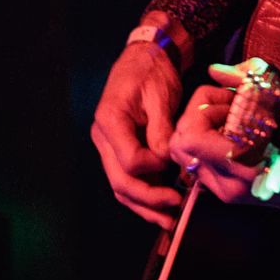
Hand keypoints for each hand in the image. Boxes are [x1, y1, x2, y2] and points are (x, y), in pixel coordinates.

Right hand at [91, 37, 187, 228]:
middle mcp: (103, 137)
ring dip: (143, 206)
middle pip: (119, 181)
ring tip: (168, 221)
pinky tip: (160, 208)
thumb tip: (165, 161)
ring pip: (120, 186)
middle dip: (147, 200)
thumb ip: (161, 130)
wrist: (144, 58)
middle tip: (174, 209)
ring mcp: (109, 145)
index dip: (155, 167)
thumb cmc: (151, 72)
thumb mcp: (160, 95)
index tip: (175, 160)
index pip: (130, 160)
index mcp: (110, 120)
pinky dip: (142, 196)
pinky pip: (127, 178)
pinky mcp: (120, 150)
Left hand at [170, 62, 279, 214]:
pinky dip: (206, 144)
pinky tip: (232, 135)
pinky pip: (196, 163)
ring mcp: (225, 193)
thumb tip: (215, 71)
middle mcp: (230, 185)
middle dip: (196, 117)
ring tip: (230, 120)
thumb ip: (251, 83)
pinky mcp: (224, 194)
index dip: (200, 110)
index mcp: (247, 165)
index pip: (190, 137)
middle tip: (227, 106)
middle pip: (179, 144)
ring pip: (184, 154)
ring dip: (199, 130)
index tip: (226, 100)